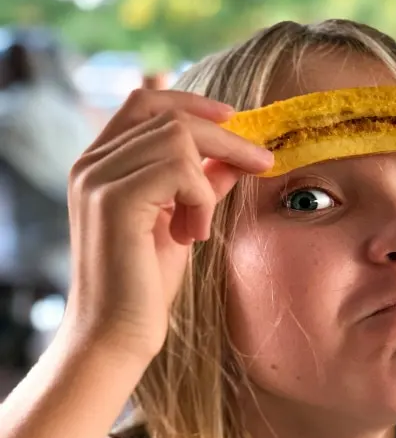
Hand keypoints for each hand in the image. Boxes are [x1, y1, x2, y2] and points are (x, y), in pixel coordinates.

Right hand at [64, 88, 271, 360]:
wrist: (116, 335)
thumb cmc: (145, 284)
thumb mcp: (180, 222)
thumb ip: (200, 185)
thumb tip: (236, 157)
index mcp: (100, 165)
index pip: (144, 103)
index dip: (191, 102)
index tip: (234, 117)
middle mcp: (91, 165)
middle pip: (168, 116)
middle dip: (225, 137)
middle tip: (262, 162)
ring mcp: (97, 180)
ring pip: (177, 138)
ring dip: (206, 182)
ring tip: (199, 226)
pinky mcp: (113, 201)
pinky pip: (178, 170)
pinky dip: (200, 200)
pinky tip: (192, 236)